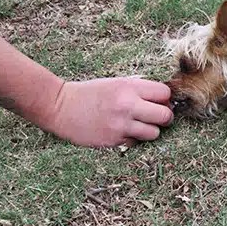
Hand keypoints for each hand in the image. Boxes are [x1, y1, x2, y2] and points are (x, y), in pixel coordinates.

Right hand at [43, 78, 172, 147]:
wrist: (61, 107)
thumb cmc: (90, 93)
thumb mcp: (116, 83)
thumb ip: (139, 89)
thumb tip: (164, 99)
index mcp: (129, 87)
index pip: (165, 93)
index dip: (164, 98)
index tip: (159, 102)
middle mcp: (128, 106)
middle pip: (165, 115)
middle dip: (164, 117)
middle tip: (157, 117)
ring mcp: (121, 125)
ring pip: (154, 133)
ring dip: (150, 130)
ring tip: (139, 125)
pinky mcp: (113, 140)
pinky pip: (136, 142)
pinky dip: (133, 138)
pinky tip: (122, 131)